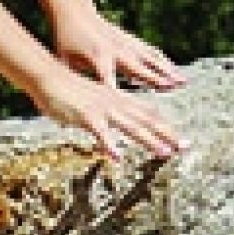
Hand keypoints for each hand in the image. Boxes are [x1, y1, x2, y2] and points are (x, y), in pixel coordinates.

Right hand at [32, 58, 186, 161]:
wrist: (48, 76)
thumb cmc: (68, 91)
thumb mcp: (94, 102)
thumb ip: (106, 114)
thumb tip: (114, 127)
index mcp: (119, 99)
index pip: (148, 113)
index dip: (165, 127)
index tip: (180, 141)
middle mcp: (115, 103)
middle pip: (146, 120)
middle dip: (167, 134)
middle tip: (185, 148)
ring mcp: (102, 109)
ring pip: (130, 126)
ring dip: (148, 140)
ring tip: (164, 153)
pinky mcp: (86, 115)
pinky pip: (100, 132)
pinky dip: (109, 144)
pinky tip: (117, 158)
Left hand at [52, 10, 187, 93]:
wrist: (75, 11)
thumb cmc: (67, 40)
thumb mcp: (64, 61)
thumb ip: (70, 81)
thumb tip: (67, 101)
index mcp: (98, 58)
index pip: (110, 81)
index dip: (119, 95)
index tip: (129, 109)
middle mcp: (116, 50)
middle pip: (139, 68)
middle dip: (156, 79)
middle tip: (172, 88)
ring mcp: (126, 44)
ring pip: (151, 59)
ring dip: (167, 70)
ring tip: (182, 82)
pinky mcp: (130, 40)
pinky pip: (151, 53)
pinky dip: (164, 63)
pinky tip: (175, 72)